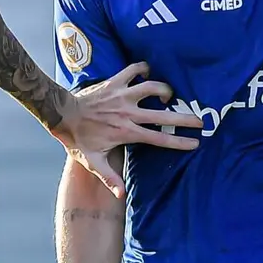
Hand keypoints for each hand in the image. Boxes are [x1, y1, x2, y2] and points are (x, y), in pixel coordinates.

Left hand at [54, 62, 200, 197]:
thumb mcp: (93, 161)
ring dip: (164, 89)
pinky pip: (133, 70)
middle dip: (185, 118)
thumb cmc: (78, 139)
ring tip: (169, 95)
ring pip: (151, 87)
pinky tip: (148, 71)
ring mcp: (122, 95)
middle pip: (163, 114)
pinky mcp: (114, 83)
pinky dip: (142, 68)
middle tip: (200, 120)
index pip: (159, 138)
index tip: (194, 142)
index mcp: (127, 132)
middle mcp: (128, 113)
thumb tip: (122, 194)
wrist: (62, 114)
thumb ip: (109, 177)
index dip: (179, 141)